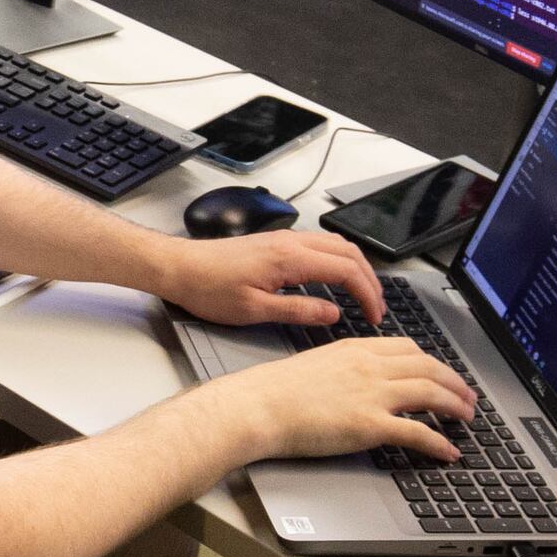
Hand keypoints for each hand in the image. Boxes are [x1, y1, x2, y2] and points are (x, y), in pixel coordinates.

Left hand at [152, 228, 385, 331]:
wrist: (179, 267)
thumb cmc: (208, 288)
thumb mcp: (254, 311)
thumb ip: (297, 310)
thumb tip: (333, 313)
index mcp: (289, 258)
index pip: (345, 270)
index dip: (367, 294)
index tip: (375, 316)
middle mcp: (290, 242)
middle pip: (348, 252)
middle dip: (369, 280)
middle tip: (377, 308)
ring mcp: (283, 239)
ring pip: (335, 244)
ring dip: (355, 267)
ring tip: (364, 294)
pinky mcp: (275, 243)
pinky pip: (319, 245)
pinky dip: (338, 260)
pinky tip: (336, 278)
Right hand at [216, 336, 474, 464]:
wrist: (259, 405)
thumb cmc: (275, 390)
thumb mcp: (315, 364)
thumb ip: (342, 368)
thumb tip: (354, 382)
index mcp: (356, 348)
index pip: (408, 348)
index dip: (432, 361)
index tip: (442, 372)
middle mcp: (370, 366)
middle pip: (429, 367)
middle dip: (455, 382)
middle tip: (468, 396)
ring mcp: (373, 394)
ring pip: (431, 393)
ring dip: (456, 406)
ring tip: (468, 418)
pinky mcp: (370, 425)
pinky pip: (417, 431)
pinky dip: (439, 442)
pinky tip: (448, 450)